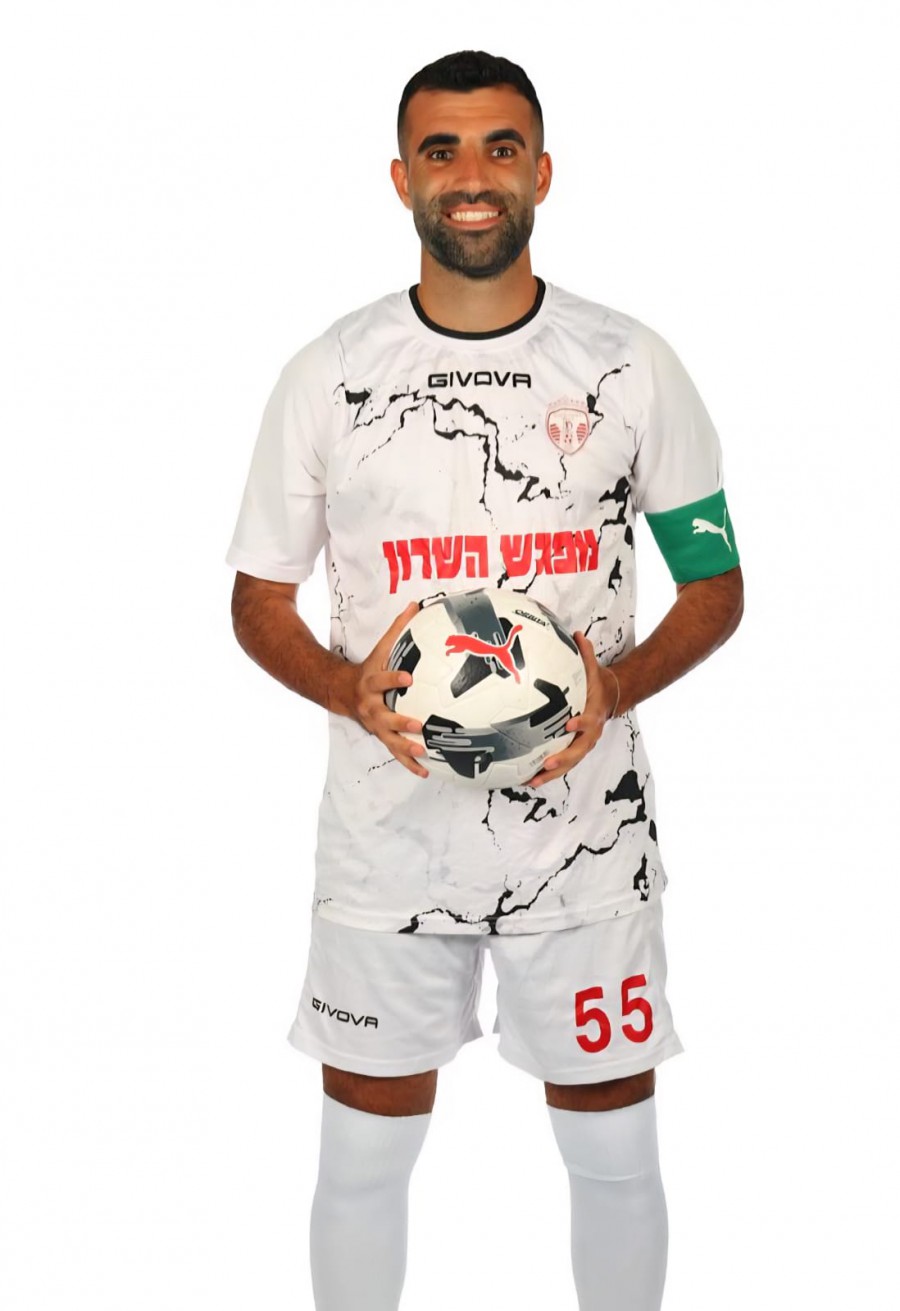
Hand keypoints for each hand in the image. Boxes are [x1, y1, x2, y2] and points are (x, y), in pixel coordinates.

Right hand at [341, 602, 429, 778]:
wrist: (342, 692)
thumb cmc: (369, 669)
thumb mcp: (380, 649)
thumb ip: (398, 629)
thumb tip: (416, 605)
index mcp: (371, 683)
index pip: (381, 679)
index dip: (393, 678)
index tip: (408, 677)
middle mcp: (371, 707)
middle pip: (384, 716)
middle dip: (400, 722)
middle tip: (418, 725)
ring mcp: (375, 724)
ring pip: (389, 739)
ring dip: (406, 748)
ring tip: (423, 753)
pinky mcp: (381, 736)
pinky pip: (395, 752)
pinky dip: (409, 762)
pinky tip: (425, 770)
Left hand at [526, 631, 617, 786]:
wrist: (609, 699)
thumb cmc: (596, 684)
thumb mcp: (593, 668)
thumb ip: (585, 654)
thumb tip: (577, 634)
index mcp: (593, 714)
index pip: (588, 720)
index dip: (581, 723)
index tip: (569, 724)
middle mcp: (589, 734)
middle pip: (578, 750)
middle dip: (563, 758)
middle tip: (548, 762)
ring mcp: (582, 745)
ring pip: (569, 763)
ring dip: (551, 773)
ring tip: (532, 781)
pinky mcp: (573, 751)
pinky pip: (561, 765)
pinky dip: (546, 774)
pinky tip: (526, 779)